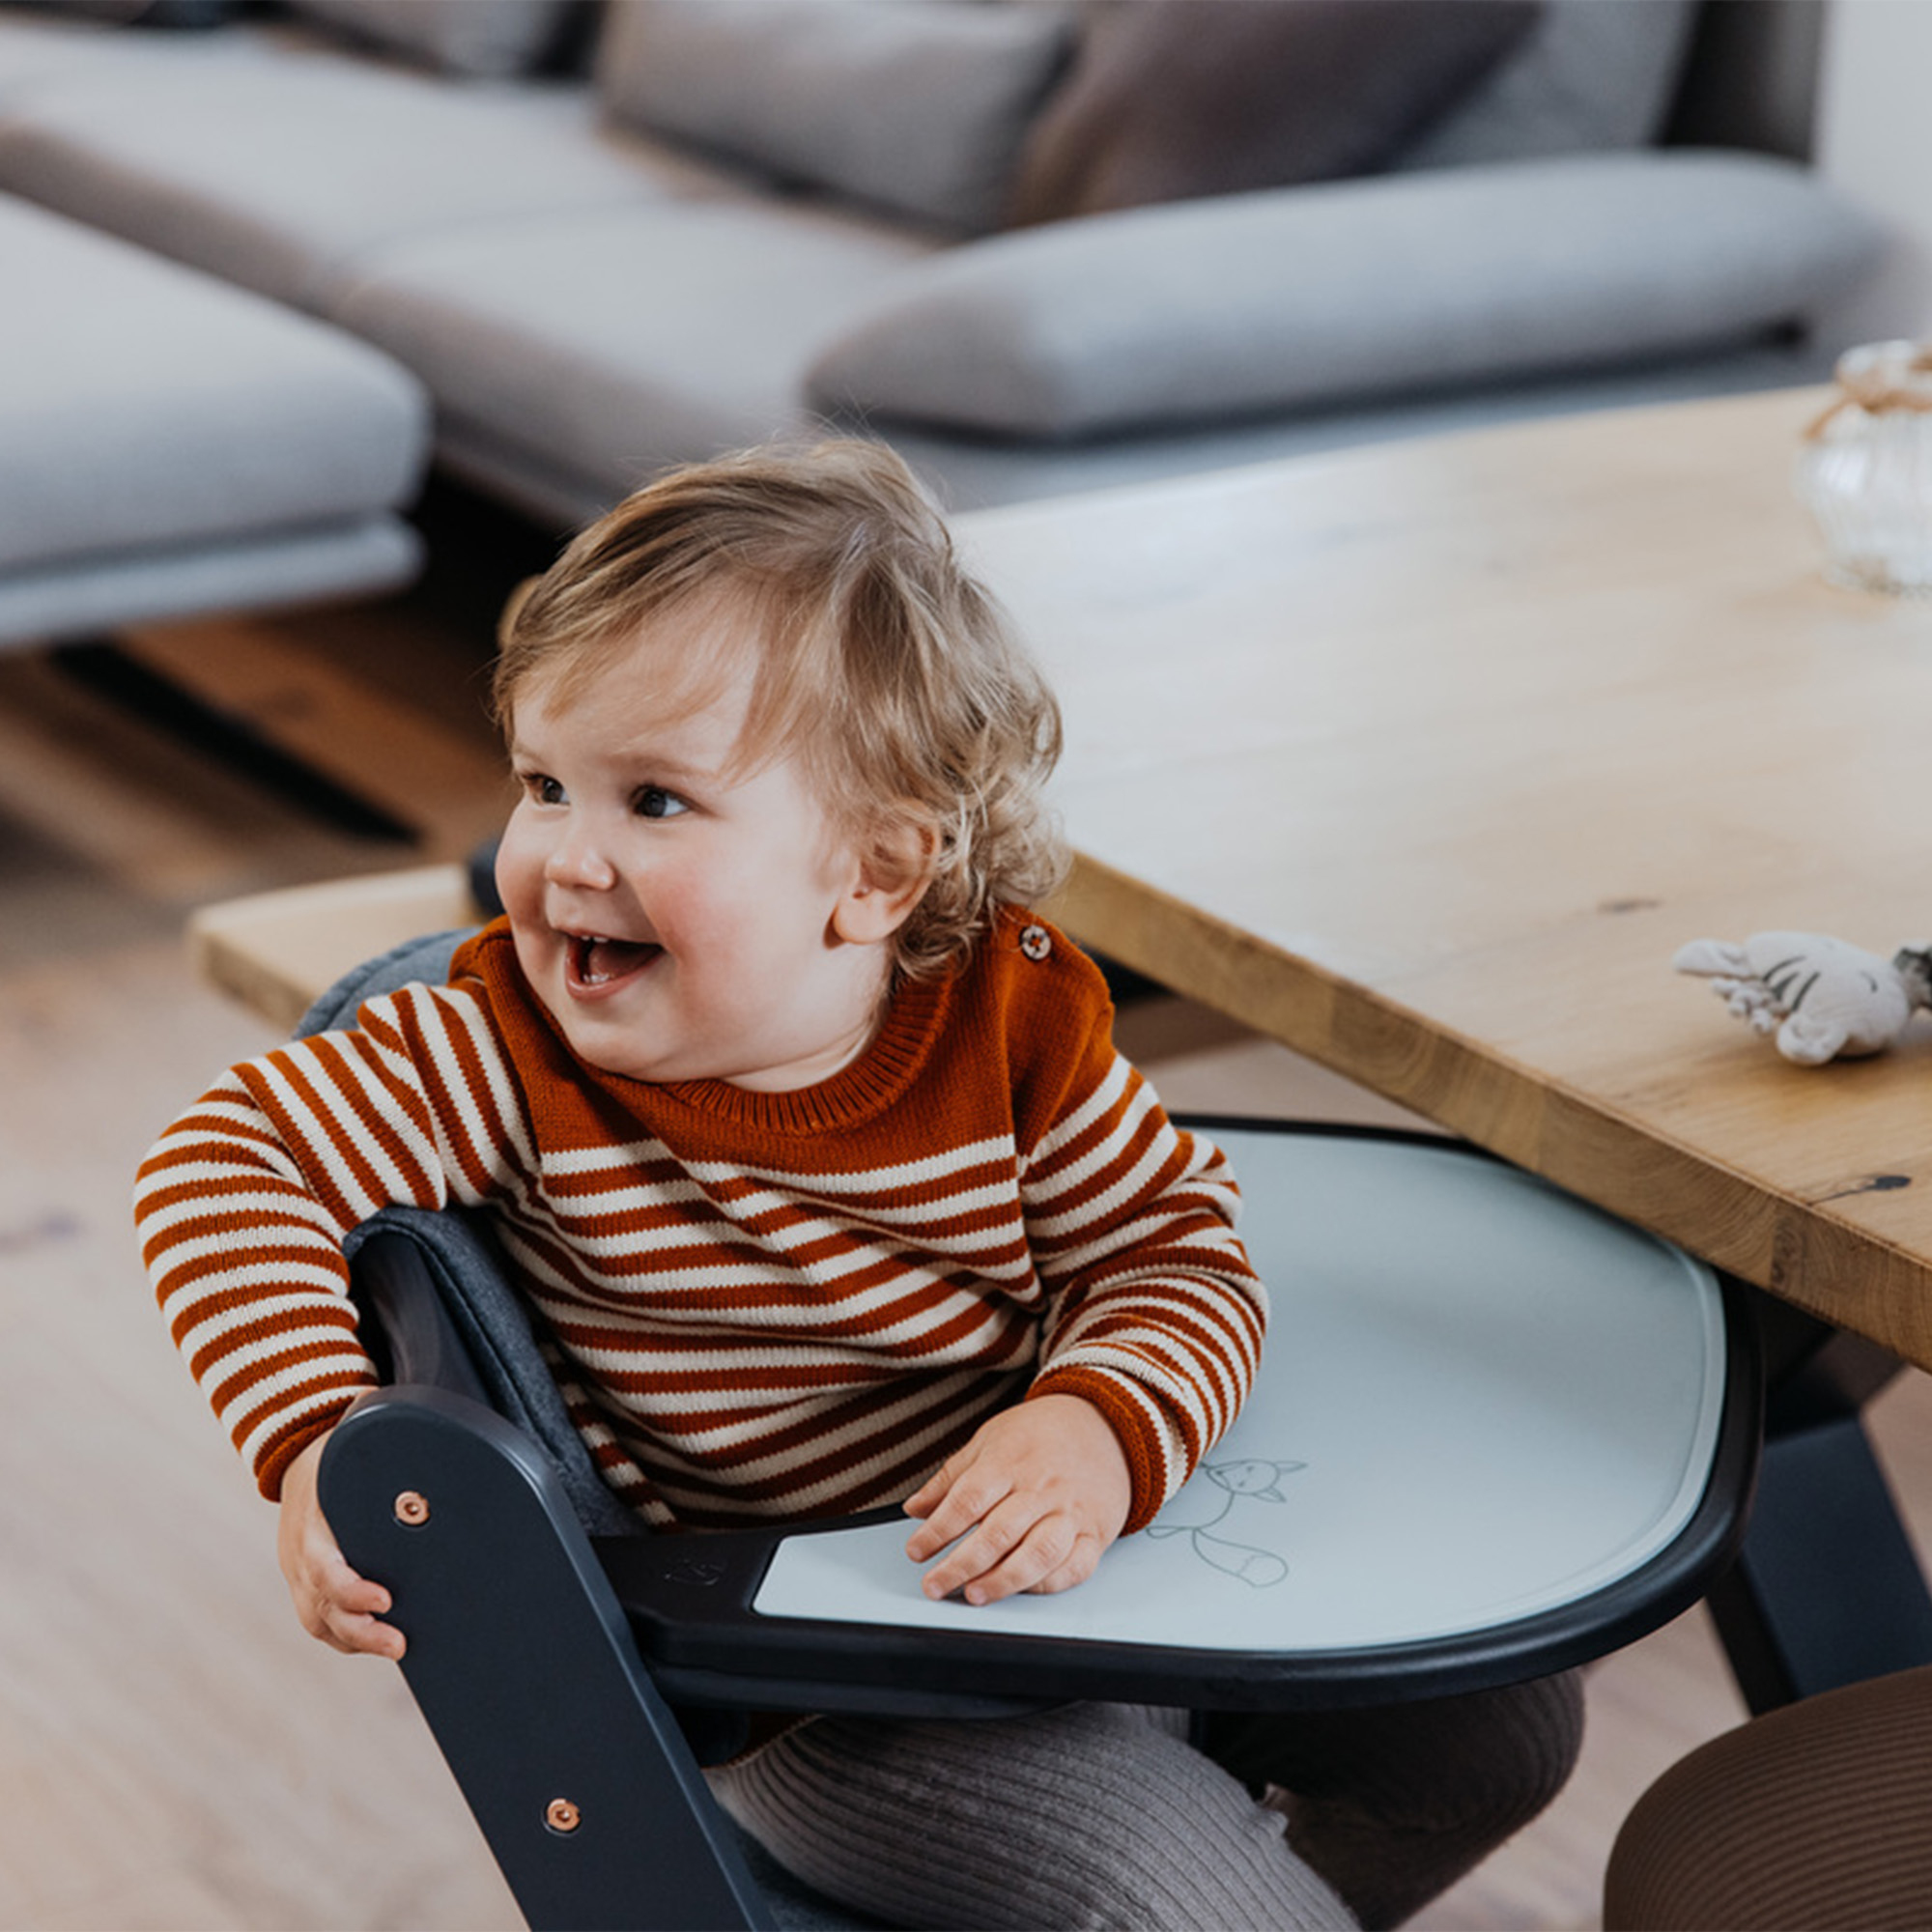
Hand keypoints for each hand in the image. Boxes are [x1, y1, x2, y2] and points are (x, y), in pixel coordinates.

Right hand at [277, 1432, 405, 1658]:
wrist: (293, 1460)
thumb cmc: (334, 1452)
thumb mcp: (351, 1447)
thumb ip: (383, 1457)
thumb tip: (428, 1453)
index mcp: (311, 1521)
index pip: (322, 1566)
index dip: (350, 1589)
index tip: (386, 1599)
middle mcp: (298, 1554)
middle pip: (322, 1605)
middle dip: (361, 1630)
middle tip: (399, 1644)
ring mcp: (298, 1574)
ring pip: (319, 1621)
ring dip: (357, 1640)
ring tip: (396, 1648)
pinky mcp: (305, 1586)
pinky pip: (321, 1621)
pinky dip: (347, 1637)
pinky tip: (378, 1643)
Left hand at [903, 1395, 1131, 1605]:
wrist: (1104, 1423)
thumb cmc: (1041, 1433)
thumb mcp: (990, 1440)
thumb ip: (951, 1478)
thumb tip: (915, 1508)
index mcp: (1009, 1462)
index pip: (968, 1500)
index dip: (937, 1530)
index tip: (916, 1551)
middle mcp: (1041, 1489)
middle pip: (998, 1533)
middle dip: (960, 1565)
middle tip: (934, 1584)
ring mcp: (1071, 1512)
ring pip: (1038, 1554)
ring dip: (1003, 1580)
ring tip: (974, 1593)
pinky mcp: (1095, 1533)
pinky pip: (1075, 1566)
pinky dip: (1048, 1583)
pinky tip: (1022, 1590)